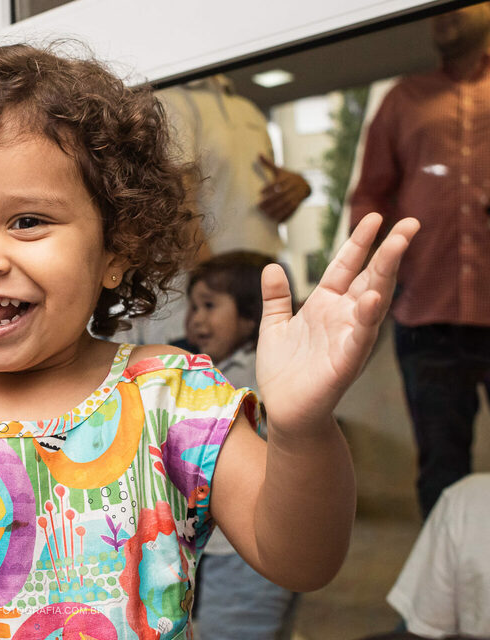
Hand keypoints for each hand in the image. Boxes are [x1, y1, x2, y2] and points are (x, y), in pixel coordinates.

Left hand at [255, 213, 418, 434]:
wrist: (285, 409)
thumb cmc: (284, 370)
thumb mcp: (274, 325)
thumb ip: (276, 297)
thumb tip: (272, 266)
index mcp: (325, 304)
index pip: (345, 267)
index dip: (358, 242)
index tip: (374, 217)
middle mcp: (342, 317)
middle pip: (369, 277)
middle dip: (388, 251)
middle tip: (409, 223)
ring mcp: (347, 337)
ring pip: (372, 301)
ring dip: (385, 275)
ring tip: (397, 246)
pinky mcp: (345, 361)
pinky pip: (359, 337)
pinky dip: (365, 318)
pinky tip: (370, 299)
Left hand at [257, 154, 310, 222]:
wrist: (305, 184)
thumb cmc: (287, 177)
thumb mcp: (279, 170)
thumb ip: (268, 164)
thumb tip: (258, 154)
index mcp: (287, 178)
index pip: (278, 183)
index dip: (269, 188)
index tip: (259, 192)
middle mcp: (292, 187)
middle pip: (281, 195)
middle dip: (270, 201)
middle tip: (259, 207)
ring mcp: (296, 196)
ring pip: (286, 204)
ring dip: (275, 210)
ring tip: (265, 214)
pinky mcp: (298, 204)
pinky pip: (291, 211)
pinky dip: (284, 216)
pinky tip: (275, 220)